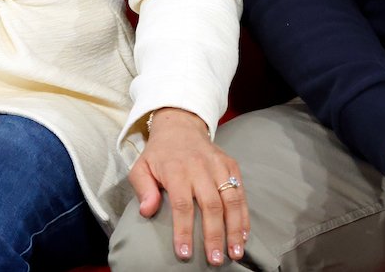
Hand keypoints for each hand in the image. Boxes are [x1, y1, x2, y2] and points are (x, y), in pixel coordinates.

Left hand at [129, 108, 247, 265]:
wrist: (180, 126)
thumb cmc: (159, 154)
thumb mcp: (141, 167)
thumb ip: (143, 189)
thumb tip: (147, 211)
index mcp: (177, 170)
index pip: (182, 204)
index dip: (184, 230)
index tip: (185, 253)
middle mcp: (201, 167)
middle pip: (211, 204)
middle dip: (214, 235)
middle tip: (215, 261)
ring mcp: (219, 165)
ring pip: (231, 199)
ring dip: (235, 228)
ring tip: (235, 252)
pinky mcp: (231, 164)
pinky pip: (241, 191)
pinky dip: (244, 214)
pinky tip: (243, 234)